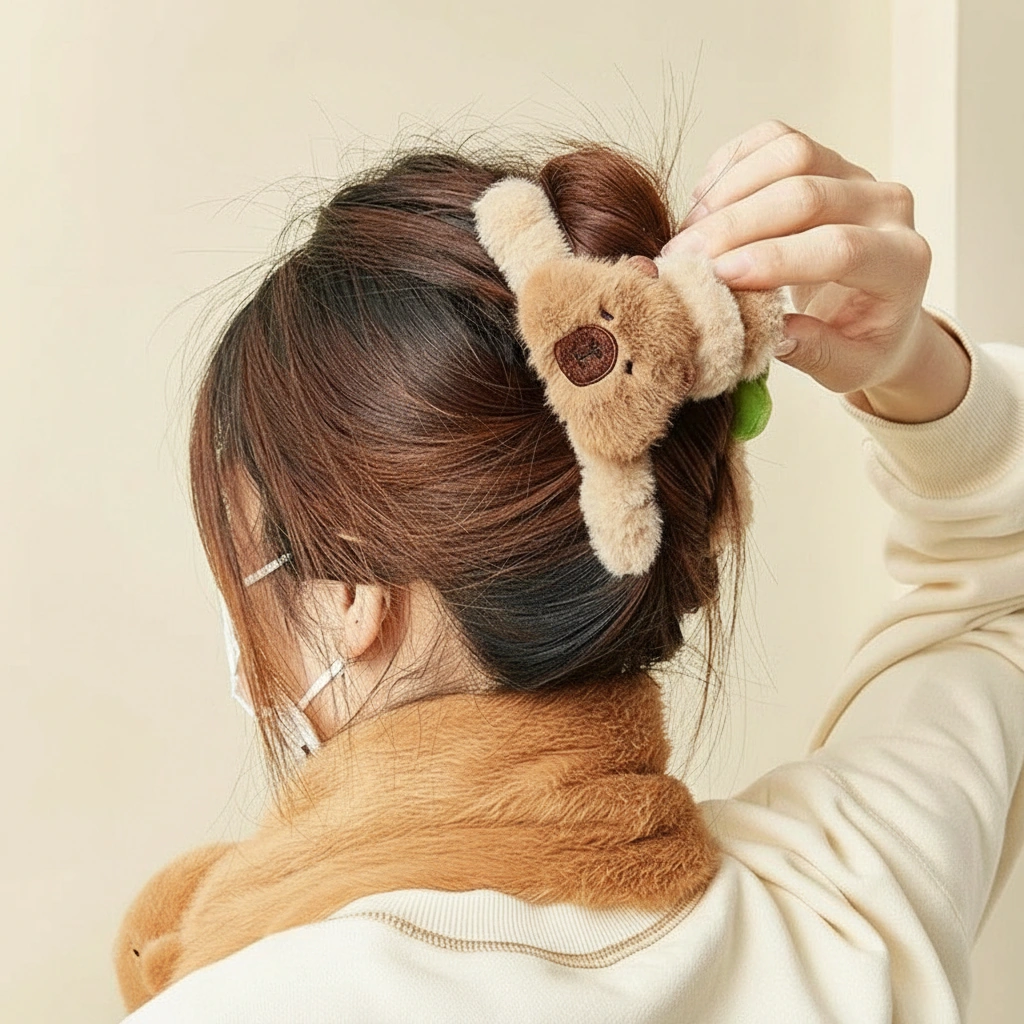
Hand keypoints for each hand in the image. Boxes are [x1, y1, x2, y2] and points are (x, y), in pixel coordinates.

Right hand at [662, 120, 969, 423]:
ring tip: (689, 233)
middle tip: (684, 257)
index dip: (775, 258)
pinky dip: (730, 167)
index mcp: (902, 262)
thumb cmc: (863, 342)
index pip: (839, 248)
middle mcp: (887, 207)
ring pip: (790, 153)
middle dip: (736, 225)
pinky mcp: (825, 157)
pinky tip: (702, 205)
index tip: (720, 277)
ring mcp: (856, 174)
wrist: (879, 306)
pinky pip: (773, 140)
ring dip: (728, 191)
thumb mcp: (848, 368)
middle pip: (808, 193)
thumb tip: (771, 335)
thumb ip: (816, 353)